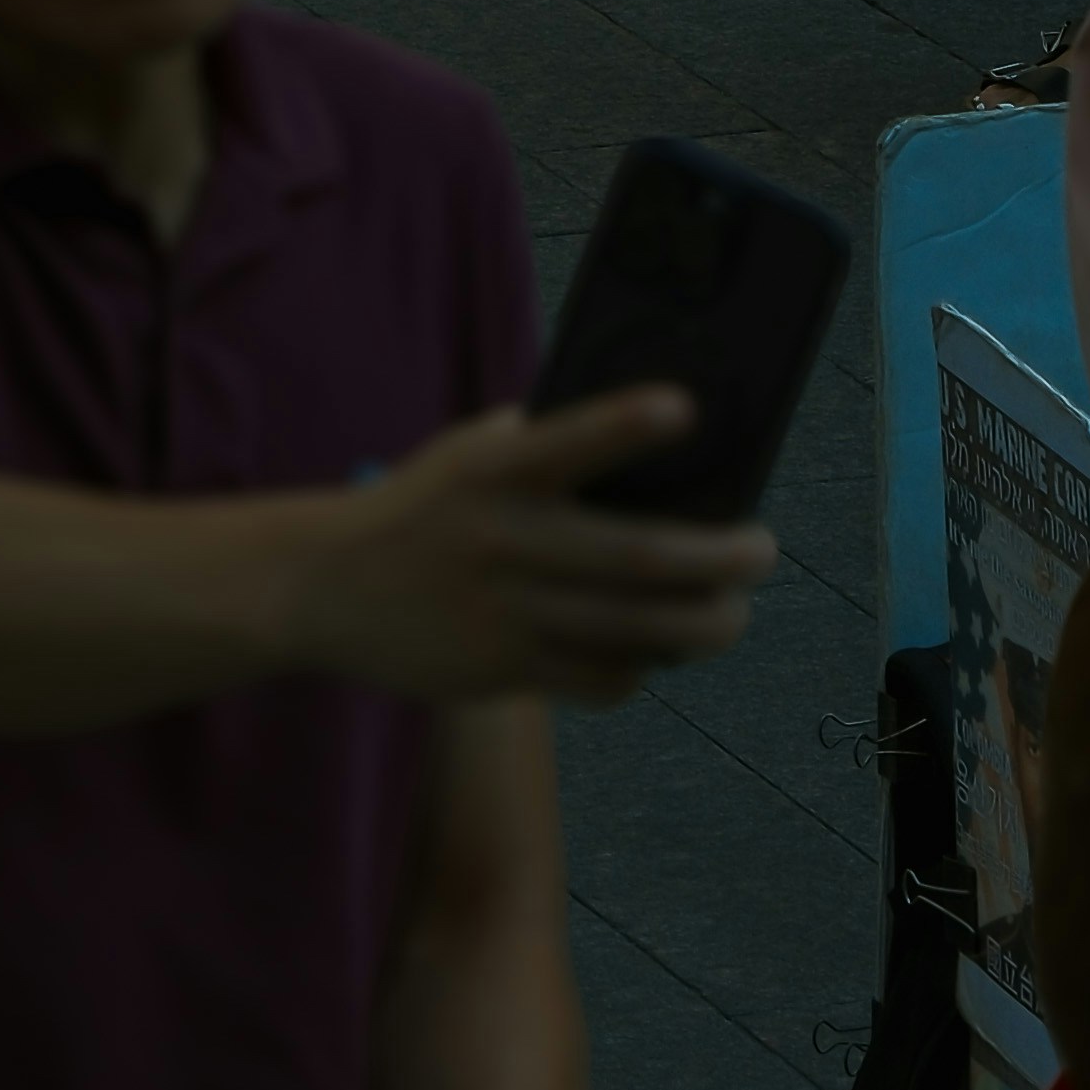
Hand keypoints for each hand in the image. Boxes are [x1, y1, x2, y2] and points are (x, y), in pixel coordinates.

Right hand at [289, 400, 773, 710]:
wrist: (328, 587)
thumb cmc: (423, 508)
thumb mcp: (466, 456)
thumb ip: (540, 448)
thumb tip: (647, 455)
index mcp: (493, 471)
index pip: (570, 439)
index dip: (629, 424)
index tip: (688, 409)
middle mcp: (503, 541)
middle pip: (640, 560)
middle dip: (721, 560)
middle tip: (761, 551)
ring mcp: (506, 613)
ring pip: (637, 632)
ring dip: (705, 626)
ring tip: (732, 611)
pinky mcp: (505, 671)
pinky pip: (603, 680)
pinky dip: (643, 667)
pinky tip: (654, 649)